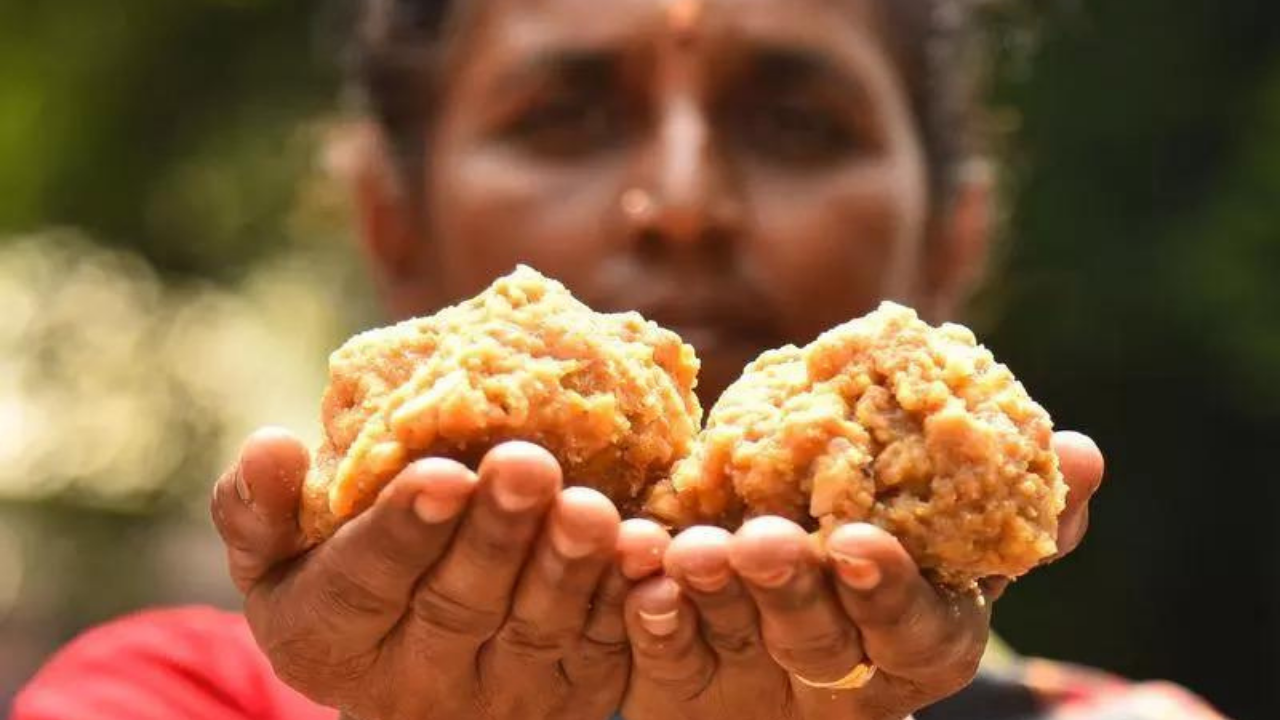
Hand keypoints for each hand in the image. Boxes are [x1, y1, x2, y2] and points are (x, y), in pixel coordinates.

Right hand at [211, 428, 670, 719]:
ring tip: (590, 507)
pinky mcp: (572, 689)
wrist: (413, 670)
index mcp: (331, 637)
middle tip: (527, 464)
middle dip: (497, 533)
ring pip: (539, 627)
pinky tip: (648, 549)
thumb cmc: (336, 581)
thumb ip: (260, 508)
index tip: (438, 474)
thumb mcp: (276, 555)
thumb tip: (269, 445)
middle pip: (460, 603)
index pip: (367, 582)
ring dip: (569, 566)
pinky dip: (628, 598)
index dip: (403, 530)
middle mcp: (414, 680)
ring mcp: (501, 691)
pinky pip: (606, 645)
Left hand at [620, 431, 1104, 719]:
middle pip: (820, 641)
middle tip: (762, 542)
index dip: (891, 591)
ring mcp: (758, 688)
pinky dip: (654, 614)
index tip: (861, 542)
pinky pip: (665, 654)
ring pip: (737, 642)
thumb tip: (1083, 450)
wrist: (742, 644)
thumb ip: (986, 507)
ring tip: (689, 547)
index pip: (916, 632)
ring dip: (716, 590)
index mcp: (908, 639)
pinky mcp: (681, 688)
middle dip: (794, 591)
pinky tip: (640, 568)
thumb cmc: (860, 566)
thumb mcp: (923, 536)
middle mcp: (839, 674)